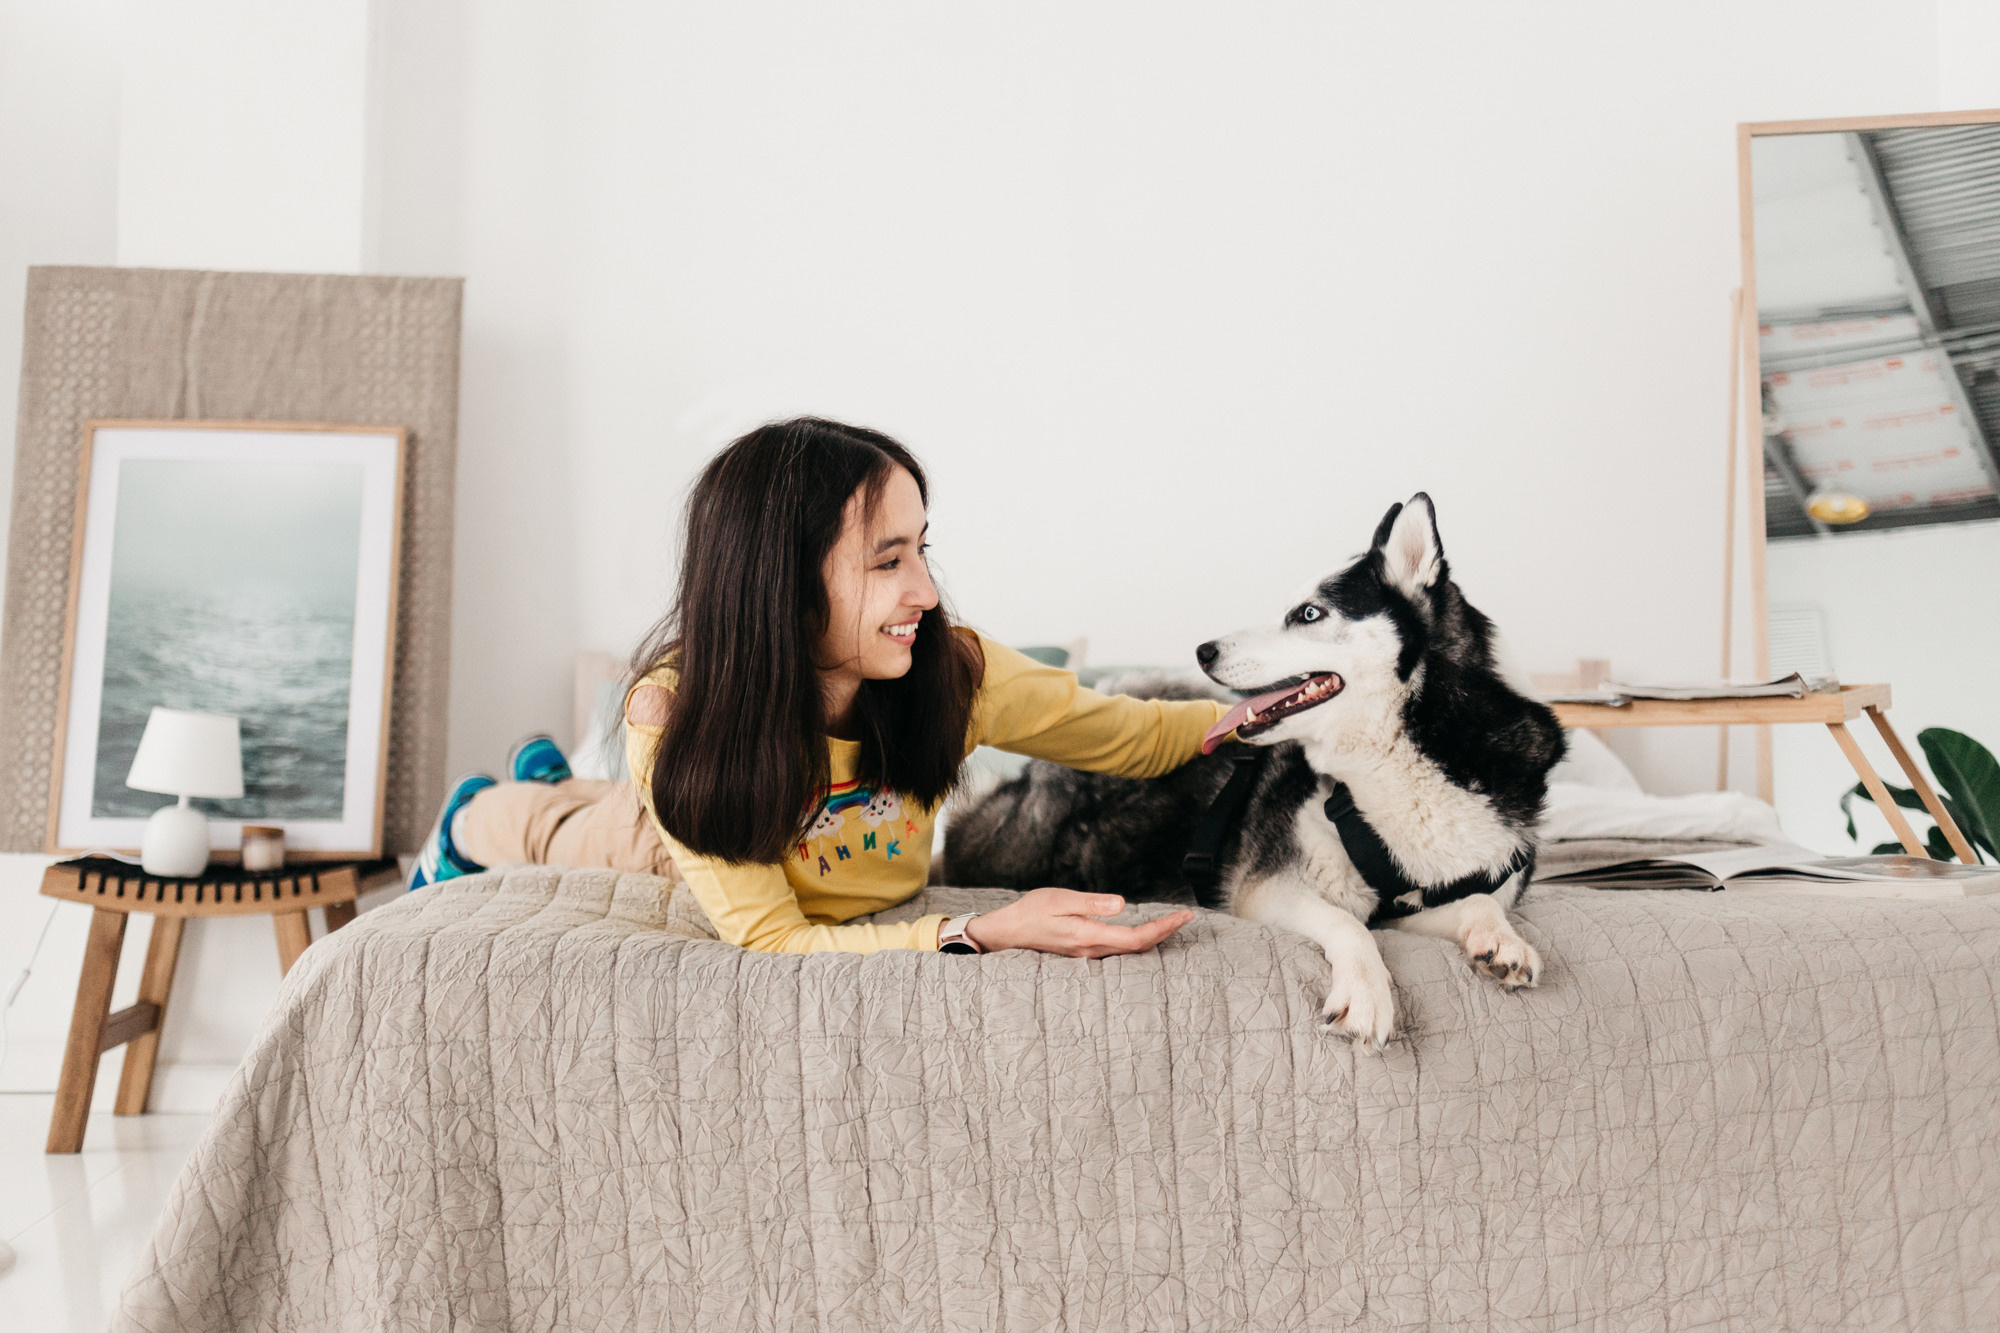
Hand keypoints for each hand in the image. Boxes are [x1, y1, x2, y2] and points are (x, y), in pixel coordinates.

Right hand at [962, 887, 1193, 957]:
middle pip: (1139, 947)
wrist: (1009, 932)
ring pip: (1131, 950)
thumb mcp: (1060, 899)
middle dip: (1166, 932)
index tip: (1184, 915)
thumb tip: (1123, 904)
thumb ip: (1091, 903)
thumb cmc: (1032, 911)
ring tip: (1172, 923)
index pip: (1137, 937)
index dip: (1164, 928)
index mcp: (1089, 936)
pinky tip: (1144, 932)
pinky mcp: (1086, 950)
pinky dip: (1139, 940)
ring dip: (1154, 937)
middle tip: (1186, 917)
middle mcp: (1093, 949)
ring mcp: (1089, 953)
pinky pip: (1120, 949)